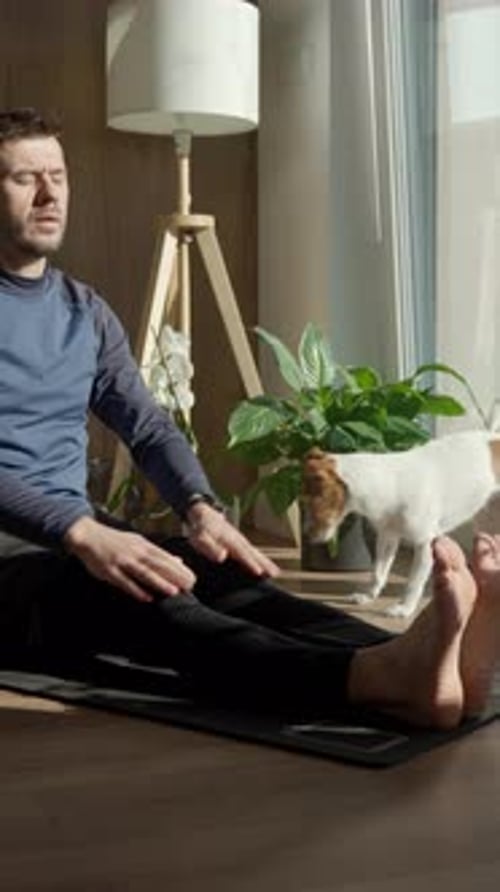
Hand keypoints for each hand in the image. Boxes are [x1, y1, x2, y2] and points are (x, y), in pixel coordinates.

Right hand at [64, 516, 195, 602]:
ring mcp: (122, 561)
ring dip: (159, 582)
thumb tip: (178, 560)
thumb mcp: (138, 542)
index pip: (165, 557)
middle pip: (158, 565)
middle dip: (174, 576)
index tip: (191, 578)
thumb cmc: (115, 541)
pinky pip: (125, 582)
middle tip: (189, 586)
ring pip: (144, 573)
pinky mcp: (110, 571)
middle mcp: (135, 552)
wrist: (88, 535)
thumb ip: (157, 553)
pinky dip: (136, 590)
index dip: (178, 569)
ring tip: (173, 592)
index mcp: (143, 545)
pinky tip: (146, 597)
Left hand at [186, 502, 280, 577]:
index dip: (250, 562)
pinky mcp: (240, 543)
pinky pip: (253, 551)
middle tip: (275, 574)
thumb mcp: (199, 537)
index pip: (242, 552)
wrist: (204, 514)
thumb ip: (209, 546)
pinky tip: (266, 566)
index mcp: (228, 539)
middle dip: (264, 563)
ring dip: (266, 562)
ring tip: (276, 572)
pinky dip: (261, 558)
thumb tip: (222, 556)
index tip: (259, 572)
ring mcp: (241, 540)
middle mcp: (238, 539)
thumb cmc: (200, 528)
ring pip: (255, 552)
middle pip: (253, 552)